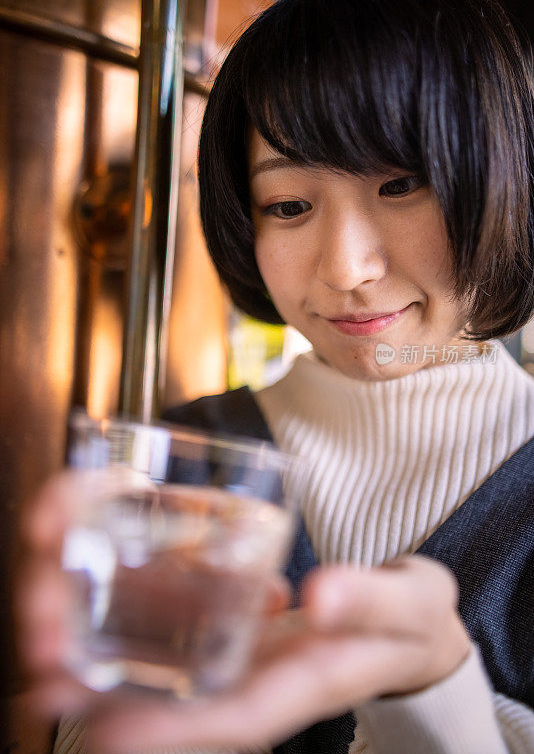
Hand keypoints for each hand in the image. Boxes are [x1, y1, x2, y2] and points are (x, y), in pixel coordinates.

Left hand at [18, 474, 470, 753]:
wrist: (404, 620)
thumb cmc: (410, 619)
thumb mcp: (409, 605)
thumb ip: (371, 601)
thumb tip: (321, 595)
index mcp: (298, 687)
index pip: (226, 720)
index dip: (162, 730)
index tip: (100, 729)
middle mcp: (251, 680)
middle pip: (164, 694)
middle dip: (93, 678)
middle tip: (39, 639)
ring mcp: (232, 653)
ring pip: (150, 657)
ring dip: (86, 635)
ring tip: (36, 605)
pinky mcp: (224, 622)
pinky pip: (163, 615)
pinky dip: (118, 592)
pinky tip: (83, 559)